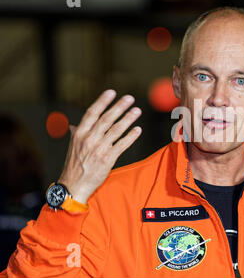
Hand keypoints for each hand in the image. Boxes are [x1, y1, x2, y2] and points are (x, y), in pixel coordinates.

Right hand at [58, 89, 141, 203]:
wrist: (74, 186)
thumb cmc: (74, 166)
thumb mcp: (73, 147)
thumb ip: (76, 134)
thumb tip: (75, 125)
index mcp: (80, 133)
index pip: (92, 113)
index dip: (102, 101)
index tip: (111, 92)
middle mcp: (89, 139)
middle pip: (106, 119)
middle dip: (119, 107)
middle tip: (129, 98)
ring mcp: (99, 149)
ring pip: (116, 130)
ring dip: (128, 119)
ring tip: (136, 110)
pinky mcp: (107, 159)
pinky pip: (121, 145)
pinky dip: (130, 137)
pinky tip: (137, 129)